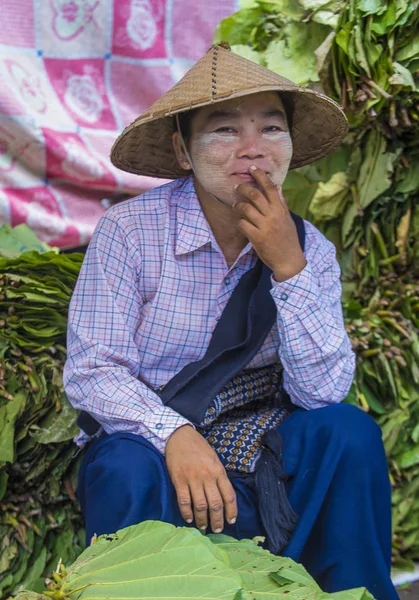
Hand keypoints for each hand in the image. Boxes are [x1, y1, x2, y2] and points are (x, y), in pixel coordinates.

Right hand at [165, 425, 236, 532]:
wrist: (180, 436)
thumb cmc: (199, 448)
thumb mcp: (214, 459)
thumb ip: (219, 476)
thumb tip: (223, 495)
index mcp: (219, 471)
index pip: (229, 495)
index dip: (231, 511)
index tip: (231, 521)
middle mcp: (207, 476)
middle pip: (216, 504)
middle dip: (218, 520)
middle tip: (217, 529)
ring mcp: (193, 478)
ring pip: (201, 505)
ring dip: (203, 520)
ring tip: (203, 527)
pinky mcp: (179, 480)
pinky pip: (184, 501)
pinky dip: (187, 513)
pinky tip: (189, 519)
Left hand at [233, 166, 306, 281]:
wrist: (289, 260)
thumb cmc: (288, 238)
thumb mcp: (287, 219)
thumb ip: (281, 202)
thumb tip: (277, 186)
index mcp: (280, 209)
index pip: (270, 187)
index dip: (260, 176)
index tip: (252, 168)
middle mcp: (273, 216)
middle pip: (255, 195)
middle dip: (243, 188)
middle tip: (236, 186)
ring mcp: (264, 227)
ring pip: (246, 208)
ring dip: (238, 205)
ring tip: (236, 205)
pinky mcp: (257, 238)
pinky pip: (242, 224)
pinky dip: (239, 222)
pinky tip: (240, 222)